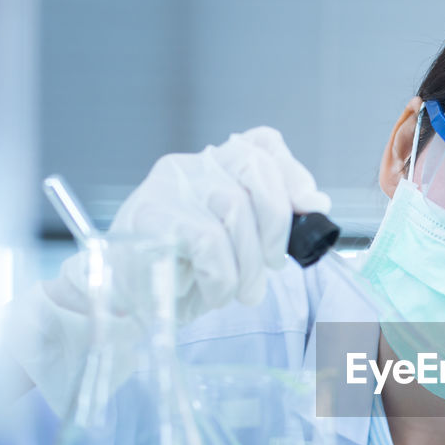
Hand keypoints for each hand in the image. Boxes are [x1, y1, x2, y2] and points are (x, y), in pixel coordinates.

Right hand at [109, 126, 330, 321]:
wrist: (128, 301)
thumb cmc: (186, 272)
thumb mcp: (237, 245)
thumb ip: (272, 222)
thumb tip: (316, 204)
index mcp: (217, 167)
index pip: (262, 143)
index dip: (294, 172)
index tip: (311, 207)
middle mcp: (192, 167)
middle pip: (255, 168)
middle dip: (276, 224)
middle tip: (272, 265)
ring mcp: (169, 187)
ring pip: (234, 207)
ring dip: (248, 263)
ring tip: (241, 292)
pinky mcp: (150, 216)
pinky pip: (206, 239)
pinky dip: (221, 274)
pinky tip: (215, 292)